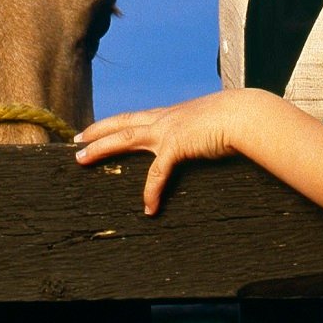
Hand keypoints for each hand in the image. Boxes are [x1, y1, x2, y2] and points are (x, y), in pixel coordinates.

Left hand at [74, 91, 255, 213]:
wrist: (247, 115)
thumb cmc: (237, 119)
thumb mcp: (211, 124)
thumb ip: (199, 132)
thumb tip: (202, 139)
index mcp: (172, 115)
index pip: (135, 118)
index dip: (114, 123)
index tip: (95, 128)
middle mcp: (165, 118)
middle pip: (121, 124)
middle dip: (96, 132)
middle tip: (75, 140)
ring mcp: (168, 130)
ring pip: (125, 138)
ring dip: (101, 148)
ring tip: (82, 159)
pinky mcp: (176, 145)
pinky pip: (157, 174)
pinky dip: (151, 192)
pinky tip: (148, 208)